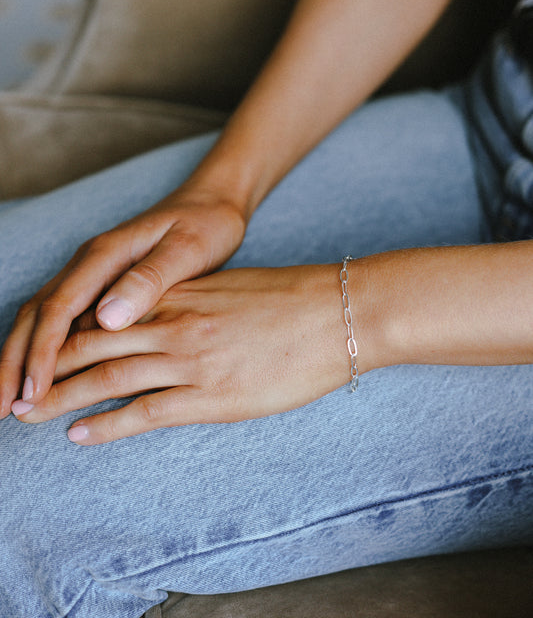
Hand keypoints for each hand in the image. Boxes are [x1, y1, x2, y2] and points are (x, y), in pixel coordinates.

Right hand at [0, 185, 245, 417]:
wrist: (213, 202)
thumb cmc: (205, 225)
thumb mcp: (186, 249)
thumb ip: (148, 280)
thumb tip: (106, 319)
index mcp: (105, 254)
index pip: (59, 309)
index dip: (41, 353)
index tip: (33, 392)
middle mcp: (89, 263)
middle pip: (37, 314)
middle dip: (14, 361)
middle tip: (1, 408)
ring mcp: (93, 273)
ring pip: (44, 318)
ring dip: (24, 357)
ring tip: (13, 401)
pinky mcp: (103, 284)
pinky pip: (65, 319)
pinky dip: (48, 349)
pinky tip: (48, 378)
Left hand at [10, 266, 363, 443]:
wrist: (337, 312)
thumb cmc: (291, 299)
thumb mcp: (230, 288)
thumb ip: (191, 300)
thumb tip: (163, 318)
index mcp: (178, 293)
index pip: (104, 312)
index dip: (63, 332)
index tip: (39, 348)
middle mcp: (173, 323)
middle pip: (90, 346)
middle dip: (46, 368)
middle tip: (13, 389)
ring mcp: (189, 359)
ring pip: (106, 379)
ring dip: (60, 398)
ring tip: (28, 414)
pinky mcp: (210, 395)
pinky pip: (144, 413)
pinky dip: (105, 426)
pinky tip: (79, 436)